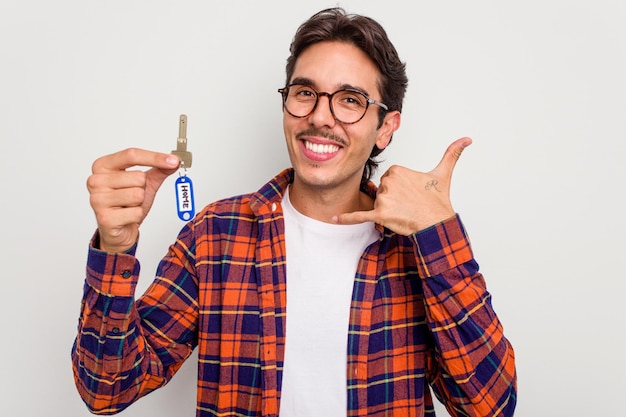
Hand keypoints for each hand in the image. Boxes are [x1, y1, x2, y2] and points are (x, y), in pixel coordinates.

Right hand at [87, 148, 179, 252]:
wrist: (119, 229)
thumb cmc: (128, 203)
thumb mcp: (145, 182)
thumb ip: (159, 169)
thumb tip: (174, 160)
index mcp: (102, 166)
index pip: (131, 155)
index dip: (155, 157)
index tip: (173, 160)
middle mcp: (95, 180)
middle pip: (138, 177)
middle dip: (143, 188)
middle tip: (133, 196)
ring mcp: (97, 199)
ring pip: (138, 194)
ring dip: (140, 203)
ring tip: (129, 206)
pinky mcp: (105, 218)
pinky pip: (136, 212)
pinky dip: (137, 215)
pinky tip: (127, 217)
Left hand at [333, 137, 471, 234]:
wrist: (437, 223)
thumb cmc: (439, 200)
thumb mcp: (443, 173)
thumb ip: (452, 153)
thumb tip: (468, 138)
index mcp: (397, 170)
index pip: (388, 178)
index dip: (398, 188)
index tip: (410, 193)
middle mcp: (389, 182)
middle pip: (381, 190)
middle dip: (391, 198)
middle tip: (407, 203)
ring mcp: (384, 199)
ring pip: (377, 202)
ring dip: (386, 209)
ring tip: (403, 212)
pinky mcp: (380, 214)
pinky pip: (359, 215)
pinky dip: (346, 218)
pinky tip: (335, 219)